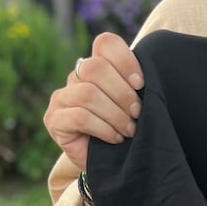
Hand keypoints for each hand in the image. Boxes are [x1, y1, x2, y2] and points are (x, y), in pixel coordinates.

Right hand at [42, 32, 144, 169]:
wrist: (113, 163)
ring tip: (129, 130)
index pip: (105, 43)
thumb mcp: (137, 103)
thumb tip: (153, 76)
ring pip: (87, 94)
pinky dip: (103, 128)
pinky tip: (115, 138)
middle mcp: (75, 78)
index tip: (141, 84)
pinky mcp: (53, 120)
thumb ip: (138, 85)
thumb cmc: (129, 128)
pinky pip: (79, 117)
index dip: (125, 60)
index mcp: (98, 66)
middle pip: (94, 67)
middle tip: (137, 112)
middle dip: (122, 92)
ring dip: (115, 114)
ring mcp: (61, 98)